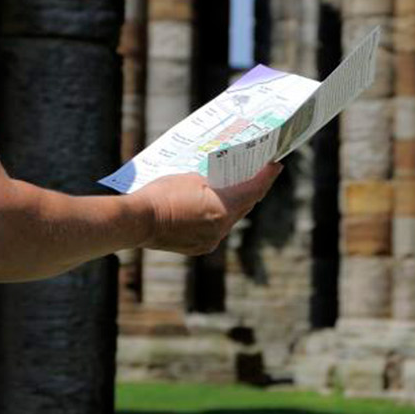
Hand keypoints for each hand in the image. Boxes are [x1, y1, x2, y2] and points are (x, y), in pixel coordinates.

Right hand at [140, 164, 282, 255]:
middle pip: (244, 206)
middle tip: (254, 175)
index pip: (254, 190)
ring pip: (229, 219)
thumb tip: (219, 185)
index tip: (276, 166)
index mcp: (223, 208)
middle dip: (250, 190)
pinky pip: (214, 230)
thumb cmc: (162, 194)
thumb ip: (212, 182)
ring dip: (231, 205)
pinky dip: (216, 218)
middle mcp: (222, 228)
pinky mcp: (199, 247)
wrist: (138, 221)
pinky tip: (209, 208)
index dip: (267, 177)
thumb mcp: (191, 178)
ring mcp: (210, 240)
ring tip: (229, 190)